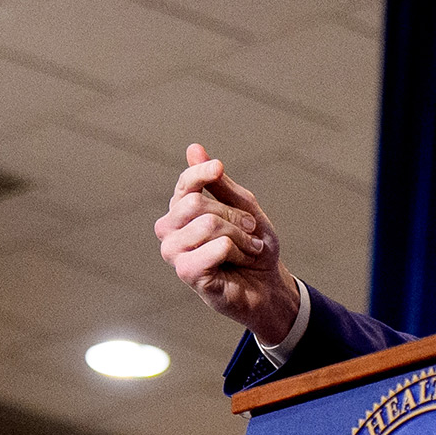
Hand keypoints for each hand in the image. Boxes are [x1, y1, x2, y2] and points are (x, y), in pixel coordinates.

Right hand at [156, 148, 301, 347]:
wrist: (267, 286)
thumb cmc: (252, 247)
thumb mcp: (244, 207)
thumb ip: (219, 182)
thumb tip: (194, 148)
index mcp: (180, 210)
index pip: (184, 183)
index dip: (202, 171)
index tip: (219, 168)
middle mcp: (169, 230)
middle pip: (196, 204)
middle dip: (234, 215)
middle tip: (249, 231)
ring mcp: (174, 252)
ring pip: (208, 225)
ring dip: (240, 237)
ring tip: (247, 250)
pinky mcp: (186, 273)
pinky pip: (217, 247)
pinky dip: (239, 252)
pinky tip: (240, 262)